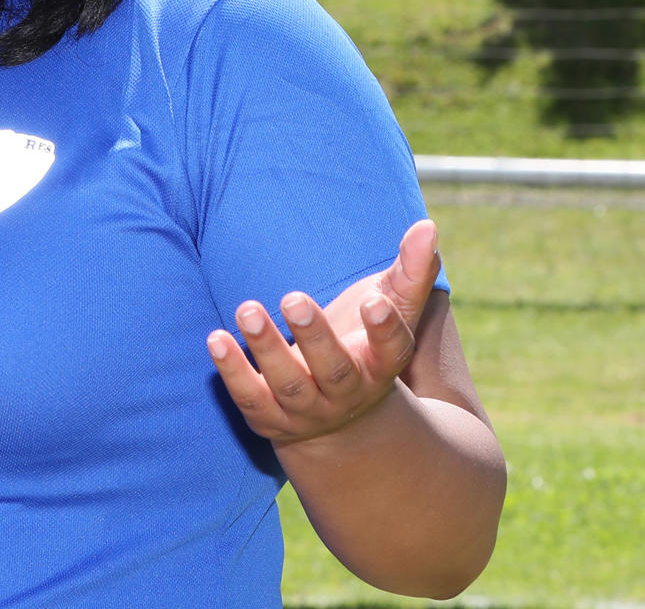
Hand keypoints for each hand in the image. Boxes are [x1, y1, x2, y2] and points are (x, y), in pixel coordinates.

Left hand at [206, 218, 439, 445]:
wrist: (337, 416)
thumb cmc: (363, 344)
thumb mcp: (389, 309)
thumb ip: (409, 271)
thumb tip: (427, 226)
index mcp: (381, 365)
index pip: (392, 350)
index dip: (384, 329)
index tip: (373, 302)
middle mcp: (347, 393)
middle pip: (334, 370)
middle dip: (314, 337)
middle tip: (293, 298)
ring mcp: (307, 410)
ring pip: (288, 385)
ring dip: (267, 348)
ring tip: (247, 309)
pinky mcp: (269, 417)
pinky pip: (249, 398)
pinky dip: (232, 371)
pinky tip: (216, 339)